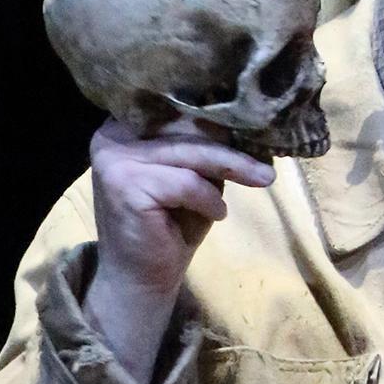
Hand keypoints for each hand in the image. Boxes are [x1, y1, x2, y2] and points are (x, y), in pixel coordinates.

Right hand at [87, 118, 273, 380]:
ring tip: (260, 181)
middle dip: (232, 142)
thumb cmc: (171, 223)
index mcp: (124, 125)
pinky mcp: (124, 184)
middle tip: (270, 160)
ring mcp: (114, 158)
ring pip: (191, 151)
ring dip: (233, 166)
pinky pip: (185, 182)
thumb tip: (248, 116)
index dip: (215, 111)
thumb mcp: (193, 174)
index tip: (254, 117)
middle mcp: (113, 135)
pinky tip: (216, 214)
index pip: (175, 106)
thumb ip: (204, 144)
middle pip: (186, 125)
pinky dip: (209, 198)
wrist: (144, 277)